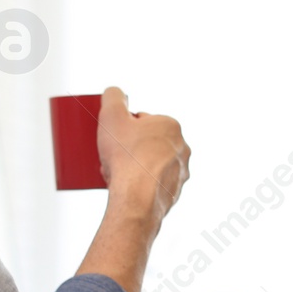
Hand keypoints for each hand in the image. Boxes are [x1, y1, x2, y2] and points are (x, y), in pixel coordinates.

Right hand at [96, 86, 189, 219]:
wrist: (136, 199)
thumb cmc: (126, 157)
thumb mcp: (112, 115)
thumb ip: (113, 96)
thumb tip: (116, 92)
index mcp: (171, 126)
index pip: (143, 120)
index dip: (123, 128)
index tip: (112, 138)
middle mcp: (181, 148)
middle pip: (146, 144)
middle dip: (127, 149)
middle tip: (111, 156)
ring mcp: (179, 173)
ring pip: (149, 166)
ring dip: (132, 168)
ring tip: (114, 174)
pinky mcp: (173, 194)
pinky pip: (151, 186)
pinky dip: (138, 186)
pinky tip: (125, 189)